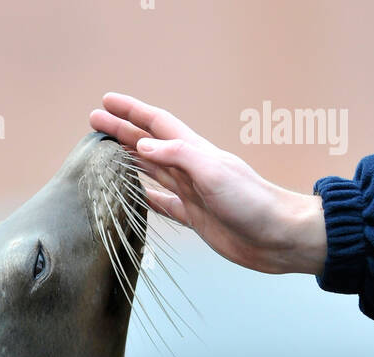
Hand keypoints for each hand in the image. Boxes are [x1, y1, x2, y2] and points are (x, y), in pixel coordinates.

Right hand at [89, 93, 326, 276]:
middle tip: (95, 122)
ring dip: (130, 159)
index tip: (107, 103)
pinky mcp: (196, 218)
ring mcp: (192, 193)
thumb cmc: (252, 203)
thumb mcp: (215, 172)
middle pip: (149, 144)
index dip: (131, 112)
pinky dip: (147, 198)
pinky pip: (164, 204)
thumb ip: (180, 156)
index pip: (157, 124)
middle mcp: (191, 169)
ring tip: (107, 154)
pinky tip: (136, 196)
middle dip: (123, 131)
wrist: (278, 236)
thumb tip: (144, 144)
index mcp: (195, 152)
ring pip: (153, 170)